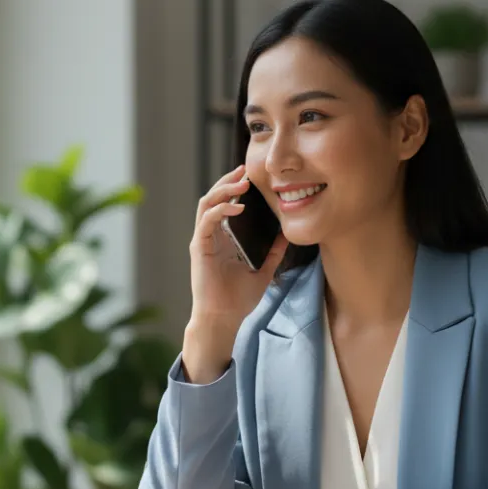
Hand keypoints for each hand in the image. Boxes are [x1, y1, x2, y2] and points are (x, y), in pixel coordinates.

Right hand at [184, 166, 287, 382]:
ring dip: (223, 189)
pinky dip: (221, 210)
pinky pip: (206, 221)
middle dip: (227, 181)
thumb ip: (274, 253)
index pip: (224, 205)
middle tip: (244, 169)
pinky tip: (238, 206)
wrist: (224, 319)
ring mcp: (203, 241)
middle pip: (213, 198)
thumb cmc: (238, 300)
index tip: (250, 176)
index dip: (234, 188)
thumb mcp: (264, 271)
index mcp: (222, 240)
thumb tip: (287, 235)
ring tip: (241, 182)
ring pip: (206, 204)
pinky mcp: (199, 248)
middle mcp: (210, 236)